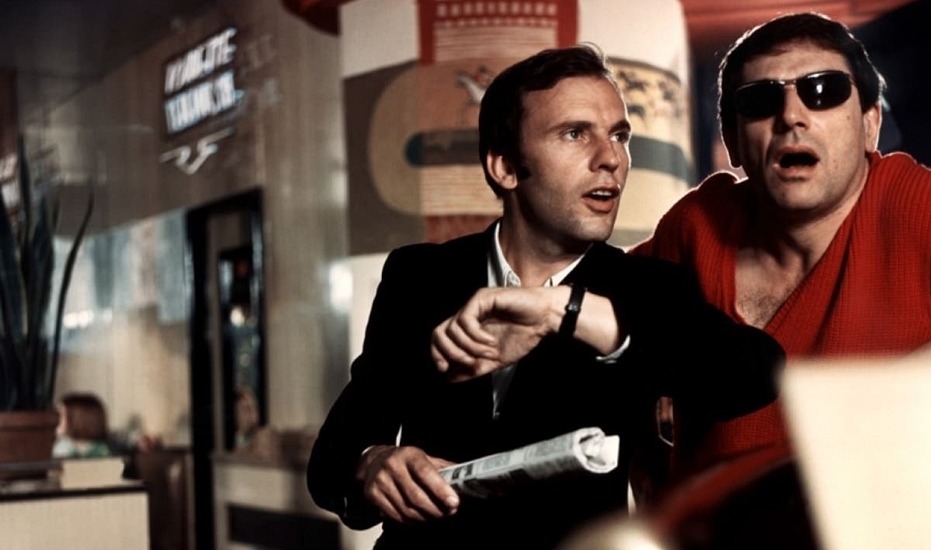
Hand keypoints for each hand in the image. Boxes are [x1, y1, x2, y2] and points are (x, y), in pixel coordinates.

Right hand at [355, 445, 458, 522]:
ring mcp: (381, 481)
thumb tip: (463, 480)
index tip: (454, 502)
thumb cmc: (406, 461)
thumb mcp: (424, 457)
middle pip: (416, 497)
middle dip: (436, 509)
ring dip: (425, 518)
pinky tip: (419, 517)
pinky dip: (411, 521)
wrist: (374, 461)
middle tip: (449, 512)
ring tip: (436, 516)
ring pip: (407, 510)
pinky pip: (396, 516)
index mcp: (409, 454)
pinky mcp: (372, 495)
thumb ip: (443, 468)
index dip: (441, 490)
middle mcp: (393, 466)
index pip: (426, 473)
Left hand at [431, 286, 563, 380]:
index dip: (437, 355)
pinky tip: (491, 341)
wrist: (544, 320)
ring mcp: (473, 305)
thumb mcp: (496, 361)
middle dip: (451, 353)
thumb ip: (474, 370)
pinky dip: (477, 336)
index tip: (444, 370)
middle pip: (438, 333)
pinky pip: (466, 320)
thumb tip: (450, 378)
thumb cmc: (524, 336)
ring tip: (491, 352)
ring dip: (471, 347)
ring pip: (452, 329)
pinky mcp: (481, 298)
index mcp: (468, 329)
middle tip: (471, 363)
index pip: (440, 339)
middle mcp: (467, 315)